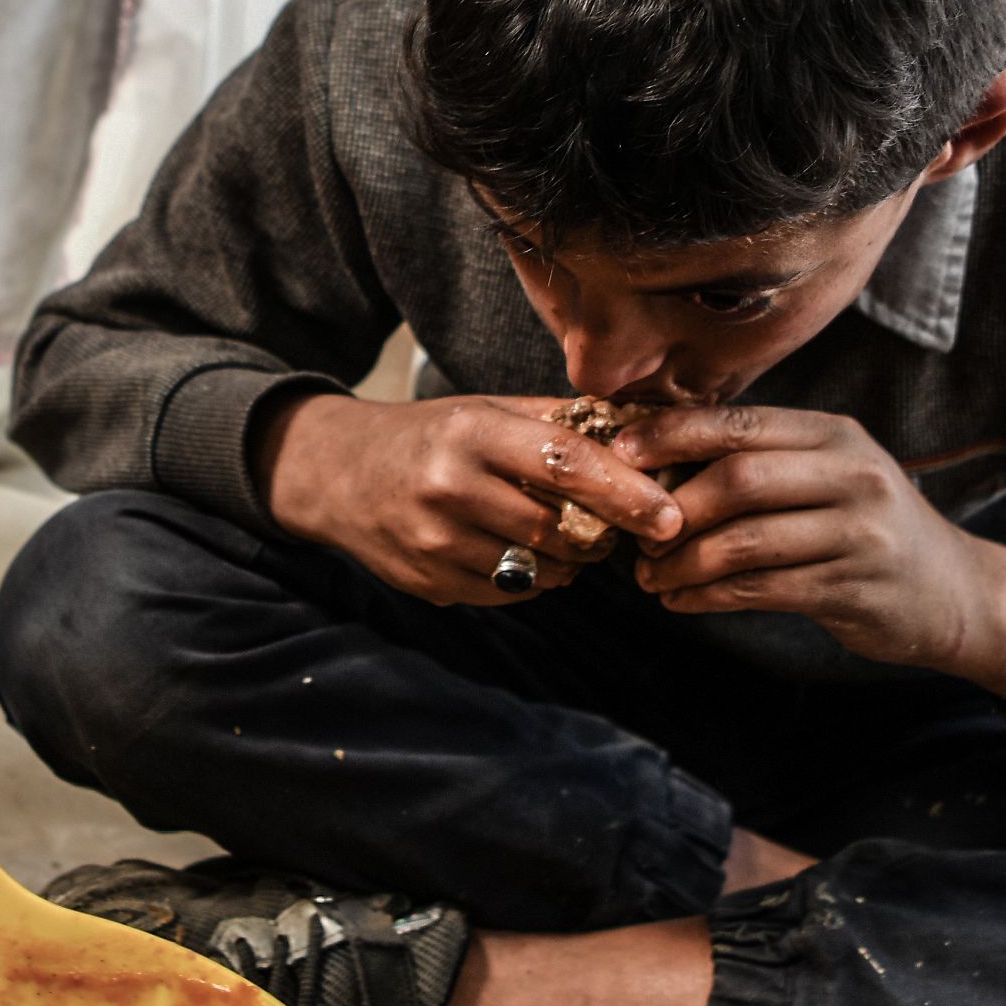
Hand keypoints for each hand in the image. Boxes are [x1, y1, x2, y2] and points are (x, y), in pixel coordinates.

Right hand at [253, 389, 680, 605]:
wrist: (336, 473)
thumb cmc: (429, 435)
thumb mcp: (486, 410)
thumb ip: (559, 421)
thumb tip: (643, 428)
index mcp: (473, 431)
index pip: (568, 464)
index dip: (627, 493)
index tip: (669, 514)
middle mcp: (450, 485)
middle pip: (559, 528)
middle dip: (599, 534)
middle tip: (611, 526)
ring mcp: (434, 540)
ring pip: (537, 570)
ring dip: (567, 562)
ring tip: (561, 537)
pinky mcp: (427, 582)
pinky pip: (507, 594)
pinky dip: (529, 580)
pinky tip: (517, 554)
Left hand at [614, 405, 1005, 703]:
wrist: (951, 591)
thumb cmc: (864, 527)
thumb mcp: (825, 476)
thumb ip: (758, 462)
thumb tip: (652, 461)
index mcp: (833, 435)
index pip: (737, 424)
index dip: (669, 435)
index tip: (616, 455)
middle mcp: (852, 475)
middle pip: (738, 478)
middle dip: (672, 508)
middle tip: (633, 534)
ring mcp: (859, 533)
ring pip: (745, 542)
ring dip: (683, 563)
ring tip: (649, 577)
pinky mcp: (854, 588)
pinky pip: (761, 589)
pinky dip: (709, 596)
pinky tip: (682, 601)